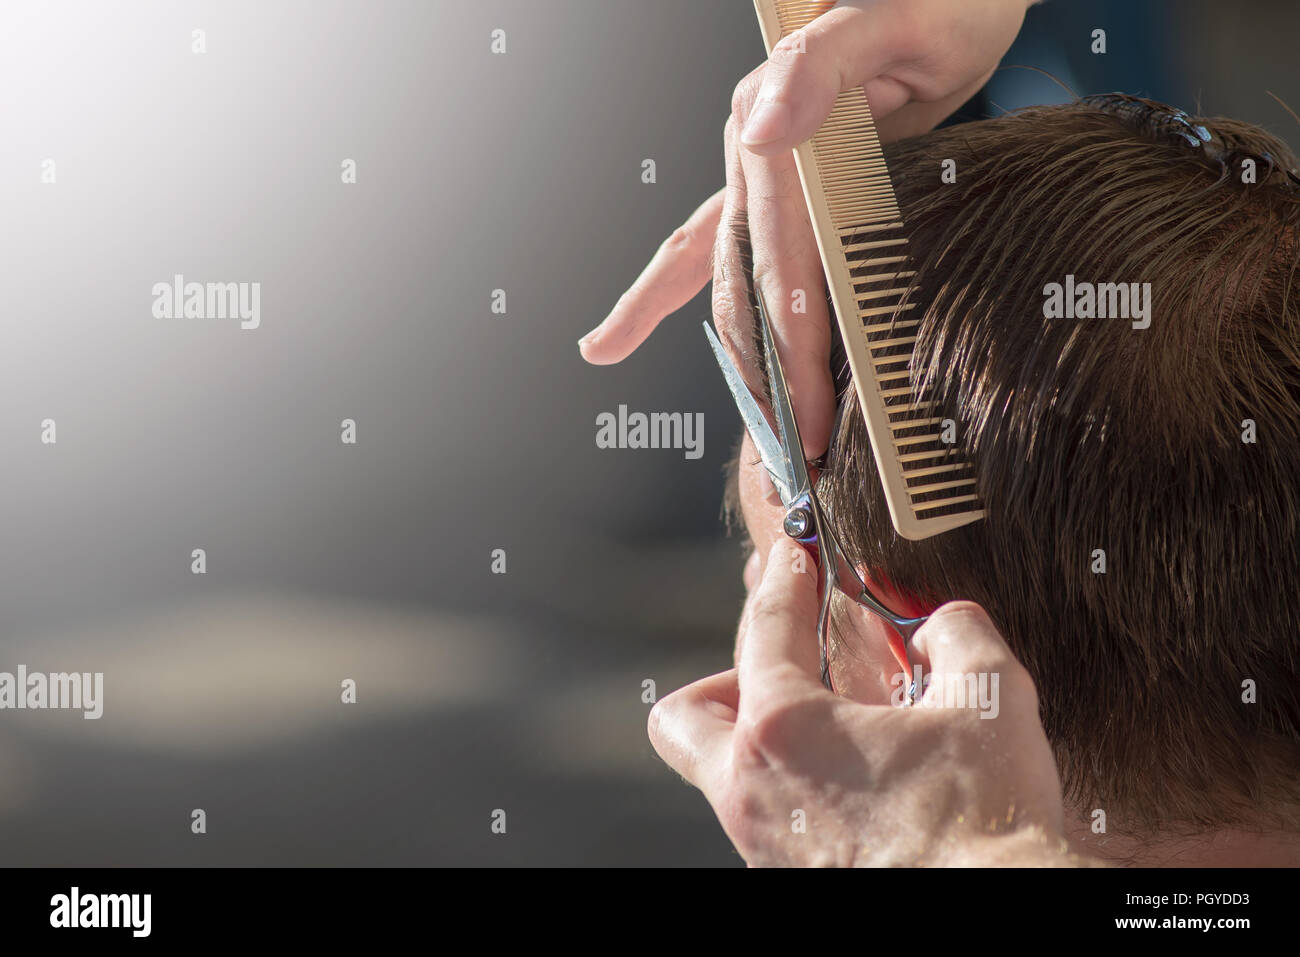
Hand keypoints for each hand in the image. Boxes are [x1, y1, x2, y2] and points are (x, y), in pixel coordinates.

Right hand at [581, 0, 1036, 457]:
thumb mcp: (892, 18)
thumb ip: (822, 63)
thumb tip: (760, 127)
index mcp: (773, 124)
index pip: (779, 262)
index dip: (794, 349)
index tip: (814, 422)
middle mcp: (749, 154)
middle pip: (743, 287)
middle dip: (767, 381)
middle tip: (791, 461)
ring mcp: (751, 172)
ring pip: (723, 282)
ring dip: (735, 364)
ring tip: (753, 440)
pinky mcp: (767, 184)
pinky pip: (703, 249)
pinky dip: (660, 298)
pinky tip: (610, 340)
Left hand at [647, 537, 1084, 866]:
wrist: (995, 913)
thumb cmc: (983, 821)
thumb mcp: (990, 697)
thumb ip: (957, 634)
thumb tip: (940, 623)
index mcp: (783, 727)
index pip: (764, 627)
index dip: (785, 579)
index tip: (794, 557)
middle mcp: (751, 790)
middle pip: (684, 719)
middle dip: (722, 685)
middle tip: (780, 674)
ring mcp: (763, 847)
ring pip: (725, 780)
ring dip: (762, 746)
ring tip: (831, 734)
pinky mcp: (788, 883)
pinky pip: (768, 823)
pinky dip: (795, 794)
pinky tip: (857, 791)